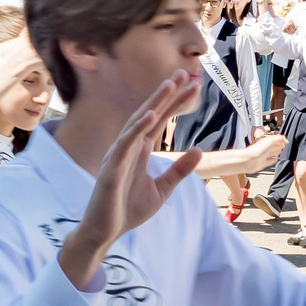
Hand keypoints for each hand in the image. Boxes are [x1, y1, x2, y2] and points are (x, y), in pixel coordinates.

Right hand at [60, 70, 204, 287]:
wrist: (106, 233)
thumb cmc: (128, 209)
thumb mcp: (162, 189)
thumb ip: (179, 170)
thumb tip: (199, 150)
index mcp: (140, 150)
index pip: (161, 120)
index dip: (176, 102)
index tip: (193, 85)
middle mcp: (129, 147)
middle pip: (150, 114)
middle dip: (167, 94)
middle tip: (185, 73)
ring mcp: (119, 155)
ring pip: (137, 123)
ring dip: (153, 103)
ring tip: (170, 85)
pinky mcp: (111, 168)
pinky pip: (125, 145)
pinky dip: (137, 129)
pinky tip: (150, 116)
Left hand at [244, 132, 285, 169]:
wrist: (249, 160)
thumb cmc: (257, 150)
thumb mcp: (270, 140)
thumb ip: (279, 139)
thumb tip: (286, 140)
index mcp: (266, 142)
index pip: (275, 140)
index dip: (281, 140)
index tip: (286, 141)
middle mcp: (265, 148)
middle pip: (274, 146)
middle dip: (279, 146)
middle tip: (284, 145)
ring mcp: (264, 156)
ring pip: (272, 153)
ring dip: (277, 152)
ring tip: (281, 151)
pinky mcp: (263, 163)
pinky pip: (270, 161)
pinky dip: (273, 160)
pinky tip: (275, 159)